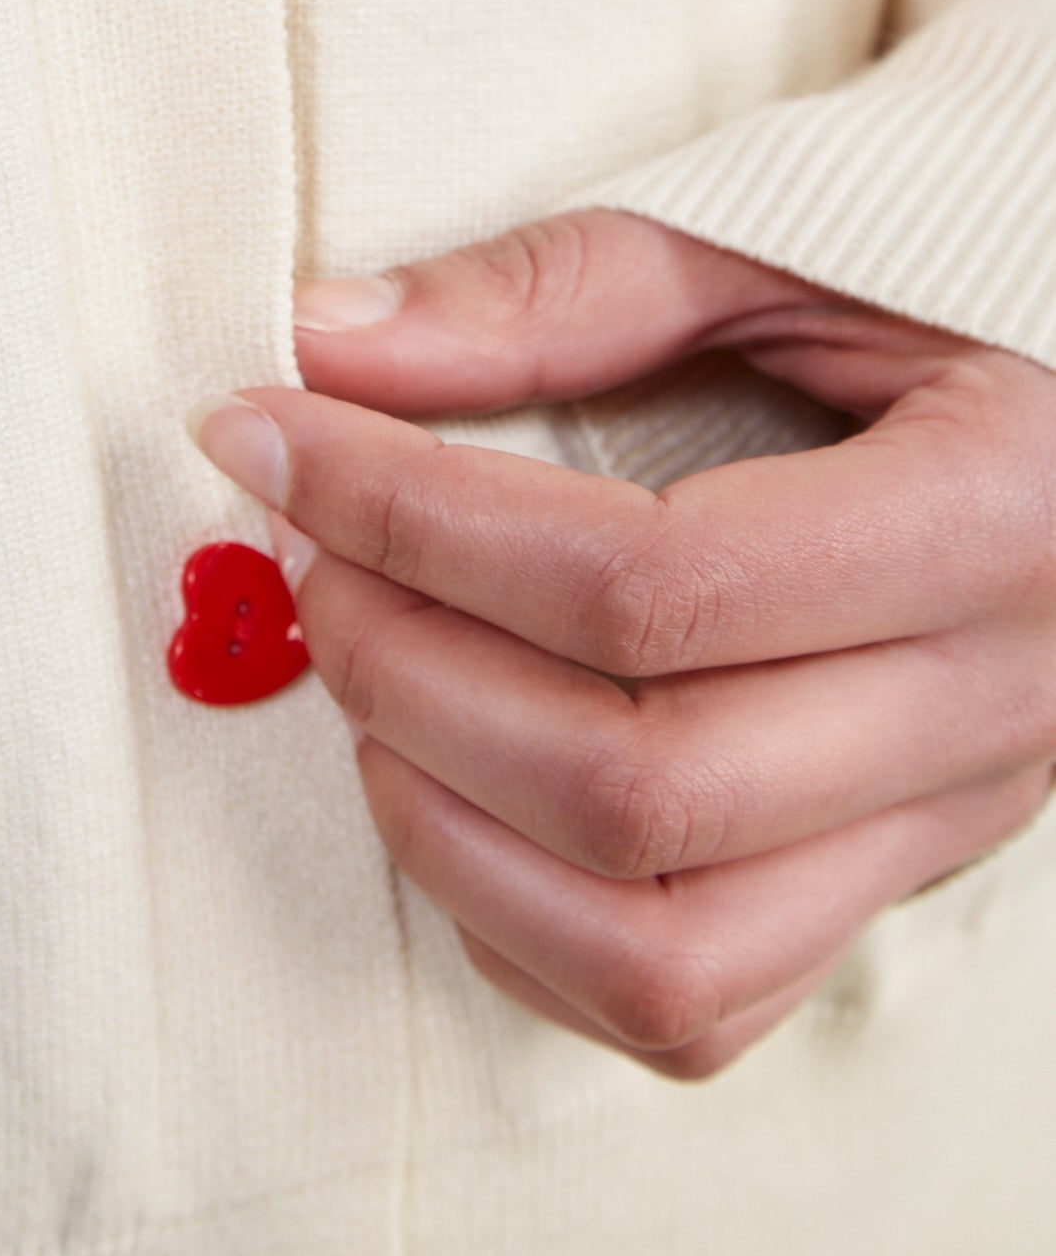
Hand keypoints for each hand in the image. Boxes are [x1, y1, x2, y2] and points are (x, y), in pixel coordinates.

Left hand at [188, 210, 1055, 1078]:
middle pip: (638, 786)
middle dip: (408, 670)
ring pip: (662, 951)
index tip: (269, 436)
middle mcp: (985, 710)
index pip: (650, 585)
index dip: (417, 518)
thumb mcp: (774, 248)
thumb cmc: (922, 299)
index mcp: (983, 521)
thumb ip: (565, 292)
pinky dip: (525, 930)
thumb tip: (326, 347)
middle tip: (308, 557)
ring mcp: (940, 825)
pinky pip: (694, 1007)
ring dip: (451, 828)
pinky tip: (453, 795)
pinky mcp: (888, 886)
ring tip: (365, 682)